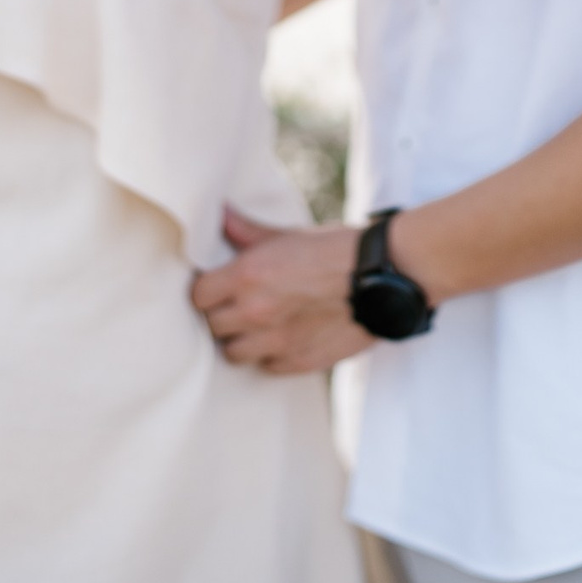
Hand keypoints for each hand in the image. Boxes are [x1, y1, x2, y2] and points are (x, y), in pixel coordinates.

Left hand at [190, 210, 374, 375]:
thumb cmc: (336, 249)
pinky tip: (283, 338)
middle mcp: (255, 311)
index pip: (198, 296)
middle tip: (238, 306)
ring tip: (256, 327)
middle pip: (212, 326)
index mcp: (248, 275)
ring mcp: (276, 341)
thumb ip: (248, 232)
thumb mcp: (289, 234)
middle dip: (221, 316)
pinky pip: (266, 367)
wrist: (383, 276)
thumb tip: (221, 215)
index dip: (206, 291)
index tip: (217, 288)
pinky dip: (269, 356)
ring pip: (233, 353)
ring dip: (241, 341)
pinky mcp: (298, 362)